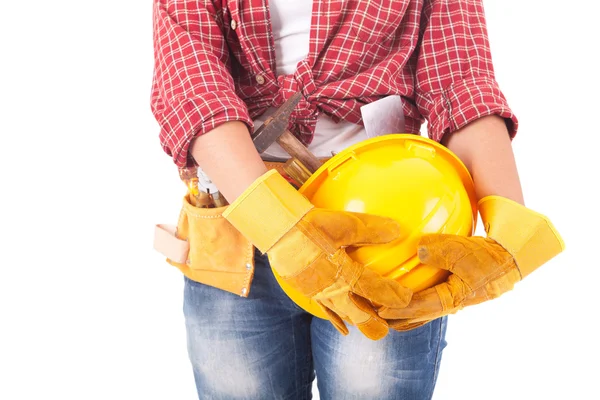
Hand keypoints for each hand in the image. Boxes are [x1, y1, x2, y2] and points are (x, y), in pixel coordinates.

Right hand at [223, 170, 412, 339]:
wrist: (277, 230)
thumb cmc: (310, 225)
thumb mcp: (343, 224)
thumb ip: (371, 229)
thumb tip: (398, 231)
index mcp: (343, 275)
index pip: (374, 289)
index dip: (392, 296)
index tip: (408, 300)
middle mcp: (331, 289)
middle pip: (357, 314)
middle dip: (373, 323)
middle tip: (387, 329)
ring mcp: (317, 292)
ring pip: (341, 314)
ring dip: (356, 320)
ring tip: (368, 324)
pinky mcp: (306, 290)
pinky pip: (324, 309)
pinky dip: (336, 319)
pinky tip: (342, 328)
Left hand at [378, 195, 564, 330]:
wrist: (507, 258)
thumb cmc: (485, 255)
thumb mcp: (461, 250)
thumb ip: (438, 250)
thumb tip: (418, 250)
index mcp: (452, 299)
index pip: (419, 307)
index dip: (399, 310)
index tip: (379, 310)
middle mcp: (449, 304)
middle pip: (416, 316)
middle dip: (395, 318)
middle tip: (372, 317)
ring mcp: (450, 300)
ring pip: (421, 312)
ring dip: (402, 314)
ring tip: (381, 313)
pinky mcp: (450, 292)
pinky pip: (427, 300)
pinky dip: (412, 302)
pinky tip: (400, 295)